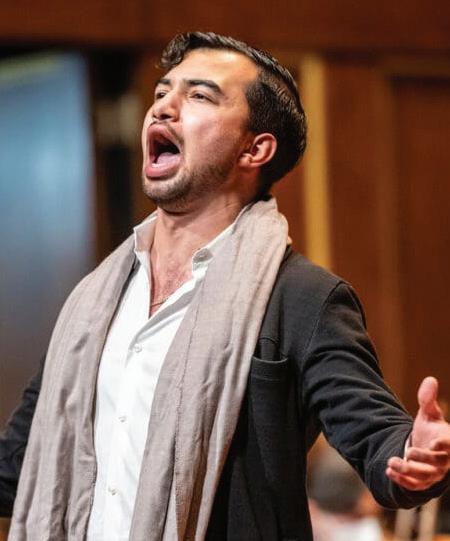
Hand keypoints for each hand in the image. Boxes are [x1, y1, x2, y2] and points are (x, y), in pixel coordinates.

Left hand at [386, 376, 449, 490]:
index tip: (434, 443)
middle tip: (409, 452)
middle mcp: (443, 461)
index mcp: (447, 443)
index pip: (449, 446)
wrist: (426, 447)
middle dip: (423, 460)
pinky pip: (414, 485)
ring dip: (408, 471)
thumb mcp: (429, 413)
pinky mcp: (422, 482)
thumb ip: (428, 399)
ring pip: (424, 477)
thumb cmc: (431, 429)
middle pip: (437, 464)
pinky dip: (402, 481)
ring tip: (391, 462)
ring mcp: (433, 473)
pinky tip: (389, 471)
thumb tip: (430, 379)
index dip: (444, 445)